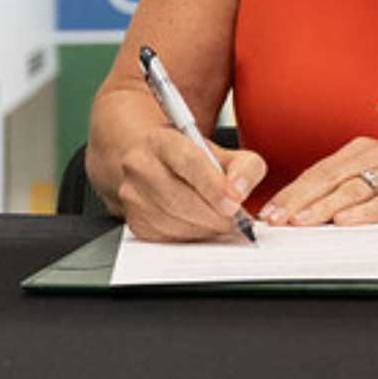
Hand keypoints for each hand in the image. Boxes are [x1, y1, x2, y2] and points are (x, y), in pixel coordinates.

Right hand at [114, 128, 266, 242]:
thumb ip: (245, 166)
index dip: (214, 186)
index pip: (190, 163)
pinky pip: (168, 238)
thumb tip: (240, 192)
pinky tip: (202, 225)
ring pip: (174, 222)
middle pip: (180, 198)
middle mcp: (141, 165)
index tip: (235, 202)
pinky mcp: (135, 222)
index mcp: (164, 140)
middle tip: (237, 220)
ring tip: (220, 220)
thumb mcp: (226, 153)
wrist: (158, 166)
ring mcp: (133, 195)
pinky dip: (193, 237)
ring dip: (206, 228)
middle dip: (215, 215)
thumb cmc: (194, 160)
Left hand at [260, 137, 377, 226]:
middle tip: (278, 219)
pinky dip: (365, 212)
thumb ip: (340, 185)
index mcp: (362, 149)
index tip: (269, 211)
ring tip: (303, 222)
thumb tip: (298, 208)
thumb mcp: (371, 173)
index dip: (291, 192)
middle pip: (331, 178)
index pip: (318, 172)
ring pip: (354, 188)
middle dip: (300, 201)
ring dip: (325, 207)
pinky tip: (346, 221)